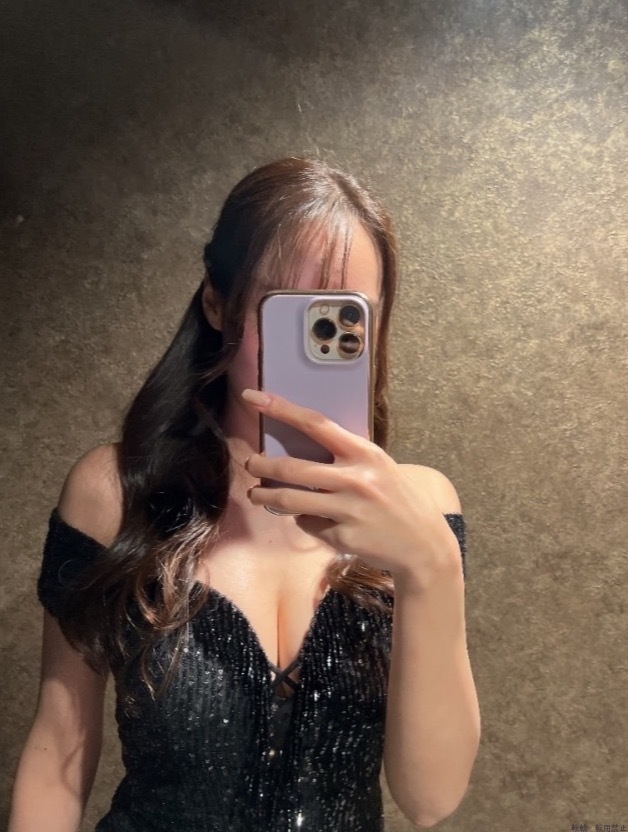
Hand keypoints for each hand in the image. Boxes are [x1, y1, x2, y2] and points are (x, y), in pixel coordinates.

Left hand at [241, 389, 461, 590]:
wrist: (424, 544)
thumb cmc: (397, 498)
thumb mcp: (378, 467)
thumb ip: (345, 456)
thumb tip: (299, 446)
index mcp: (364, 453)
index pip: (316, 424)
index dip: (281, 409)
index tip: (254, 397)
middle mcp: (355, 479)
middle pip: (292, 468)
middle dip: (262, 465)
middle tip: (250, 463)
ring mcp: (348, 510)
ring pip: (290, 500)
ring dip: (266, 496)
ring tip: (257, 494)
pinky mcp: (343, 536)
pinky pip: (308, 524)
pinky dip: (305, 521)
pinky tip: (317, 521)